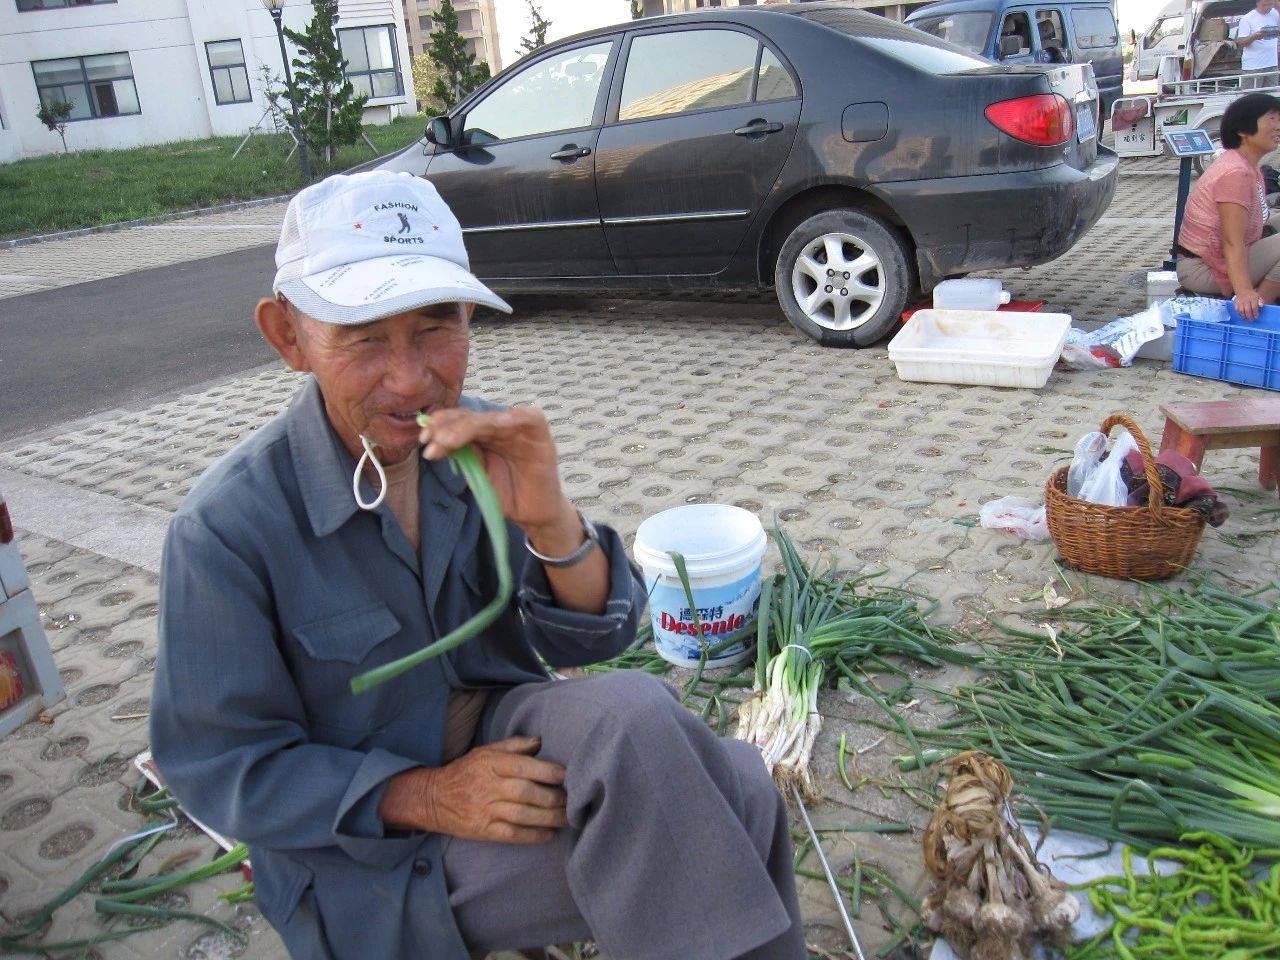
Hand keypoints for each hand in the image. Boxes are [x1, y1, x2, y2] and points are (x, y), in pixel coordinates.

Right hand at [381, 737, 567, 842]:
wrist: (433, 798)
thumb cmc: (466, 771)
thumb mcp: (486, 751)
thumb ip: (514, 745)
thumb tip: (541, 741)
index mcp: (491, 763)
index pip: (523, 765)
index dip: (547, 771)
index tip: (567, 775)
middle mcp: (489, 786)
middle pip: (526, 792)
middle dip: (553, 798)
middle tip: (574, 800)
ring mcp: (485, 810)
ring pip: (522, 815)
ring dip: (549, 818)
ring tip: (568, 818)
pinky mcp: (483, 830)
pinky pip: (512, 834)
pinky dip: (533, 836)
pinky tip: (549, 834)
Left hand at [419, 407, 573, 540]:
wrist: (531, 515)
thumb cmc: (505, 493)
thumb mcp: (477, 472)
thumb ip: (463, 453)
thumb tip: (435, 441)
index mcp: (484, 433)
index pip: (460, 419)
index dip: (441, 424)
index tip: (423, 438)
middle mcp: (501, 428)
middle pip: (473, 416)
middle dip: (449, 426)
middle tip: (431, 440)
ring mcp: (520, 431)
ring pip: (493, 418)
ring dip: (469, 426)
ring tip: (448, 440)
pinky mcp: (541, 438)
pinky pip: (531, 419)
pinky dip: (515, 417)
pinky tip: (498, 423)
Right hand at [1233, 288, 1264, 319]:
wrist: (1243, 290)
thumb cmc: (1252, 296)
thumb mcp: (1258, 297)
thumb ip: (1261, 301)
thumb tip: (1261, 306)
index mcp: (1253, 298)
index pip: (1254, 307)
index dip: (1255, 313)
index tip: (1256, 317)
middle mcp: (1246, 300)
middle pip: (1247, 310)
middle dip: (1249, 316)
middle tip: (1251, 320)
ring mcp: (1240, 302)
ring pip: (1241, 311)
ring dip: (1244, 316)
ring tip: (1246, 319)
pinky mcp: (1236, 303)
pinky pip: (1237, 310)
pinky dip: (1239, 314)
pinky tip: (1242, 316)